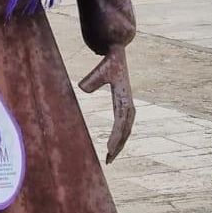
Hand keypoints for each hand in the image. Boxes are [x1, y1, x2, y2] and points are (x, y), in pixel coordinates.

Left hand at [78, 44, 135, 164]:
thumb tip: (83, 88)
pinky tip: (112, 146)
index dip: (116, 135)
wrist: (117, 53)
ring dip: (120, 144)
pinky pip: (123, 125)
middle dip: (119, 144)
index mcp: (124, 97)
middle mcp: (129, 102)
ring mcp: (128, 104)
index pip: (121, 120)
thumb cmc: (108, 62)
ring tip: (110, 158)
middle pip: (126, 128)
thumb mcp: (101, 68)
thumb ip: (93, 78)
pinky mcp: (124, 105)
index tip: (109, 147)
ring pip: (126, 129)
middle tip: (109, 158)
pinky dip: (119, 136)